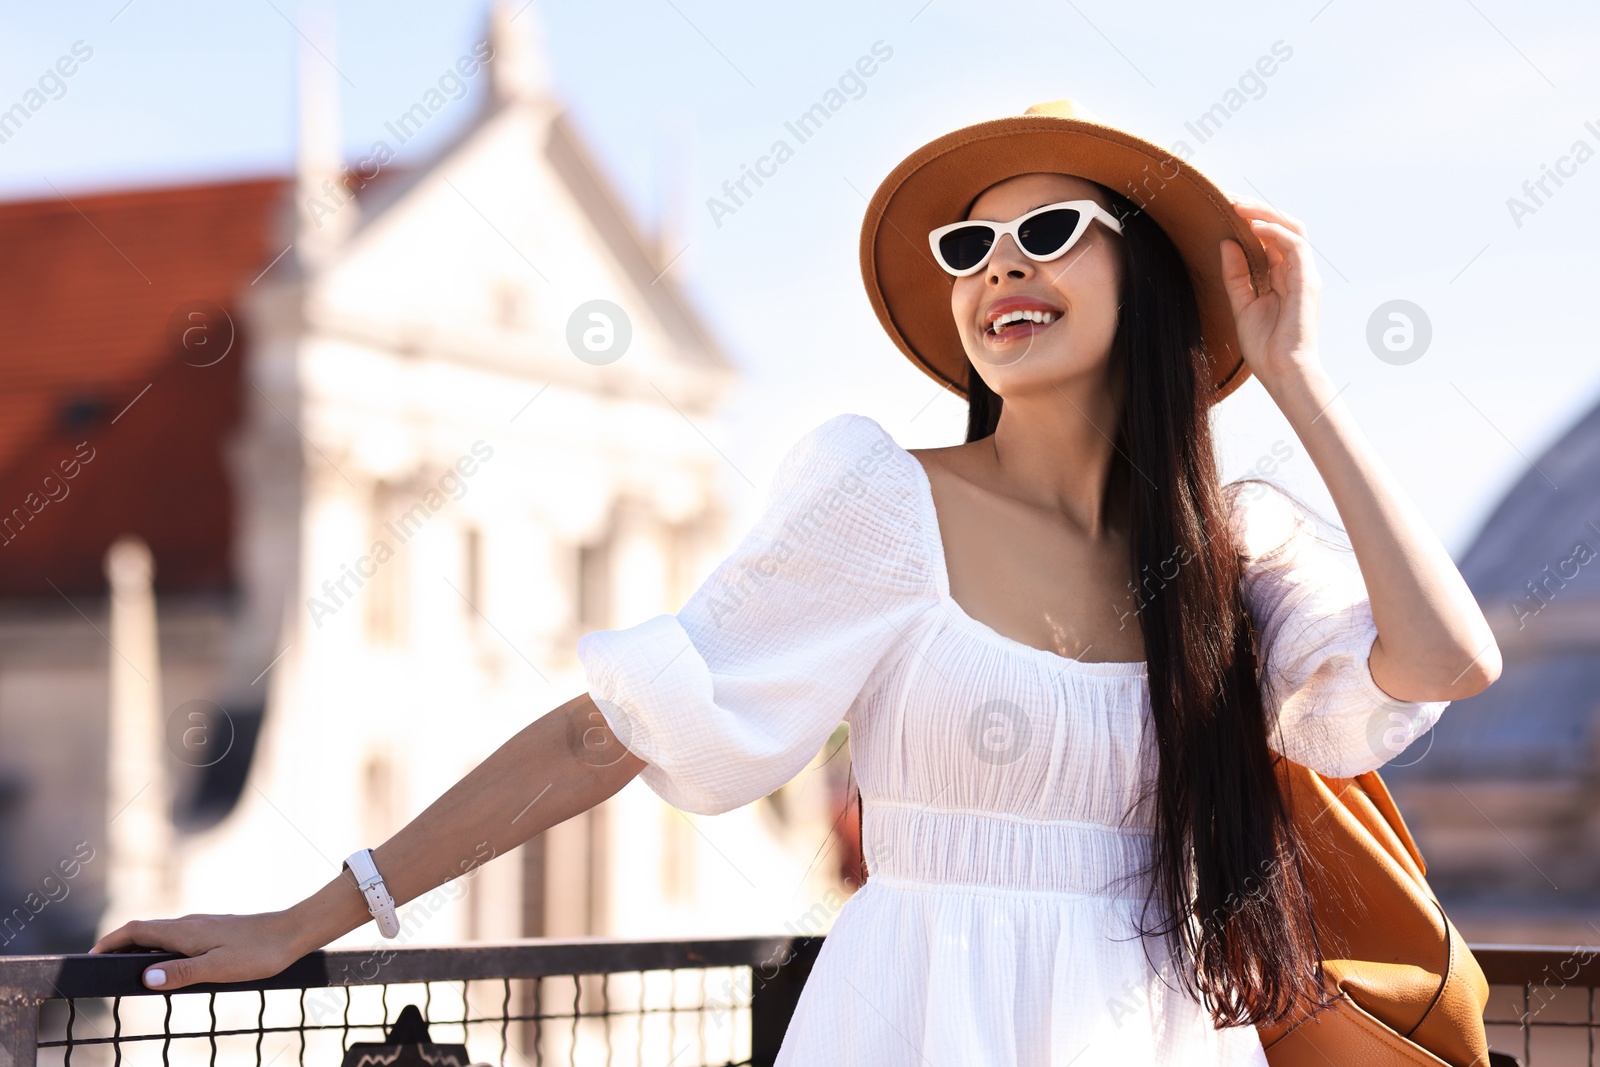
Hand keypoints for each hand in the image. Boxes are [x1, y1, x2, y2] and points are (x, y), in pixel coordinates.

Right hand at [90, 910, 303, 990]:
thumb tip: (145, 978)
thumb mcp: (218, 968)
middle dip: (120, 947)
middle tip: (102, 967)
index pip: (135, 930)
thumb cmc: (258, 952)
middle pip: (145, 931)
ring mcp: (203, 926)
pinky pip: (178, 939)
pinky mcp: (215, 932)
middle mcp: (189, 924)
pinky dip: (162, 950)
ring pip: (162, 935)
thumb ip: (182, 973)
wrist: (293, 933)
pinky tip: (170, 966)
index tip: (91, 956)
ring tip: (128, 971)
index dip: (110, 942)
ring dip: (141, 949)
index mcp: (184, 930)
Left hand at [1219, 196, 1323, 385]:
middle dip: (1256, 209)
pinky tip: (1252, 227)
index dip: (1248, 220)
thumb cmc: (1265, 347)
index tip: (1222, 208)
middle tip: (1227, 199)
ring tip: (1237, 206)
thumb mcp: (1241, 304)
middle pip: (1281, 227)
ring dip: (1264, 214)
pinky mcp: (1308, 281)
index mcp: (1281, 277)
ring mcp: (1304, 274)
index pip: (1268, 238)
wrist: (1284, 373)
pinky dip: (1274, 232)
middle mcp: (1296, 271)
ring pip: (1291, 229)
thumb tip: (1225, 243)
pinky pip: (1295, 246)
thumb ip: (1235, 275)